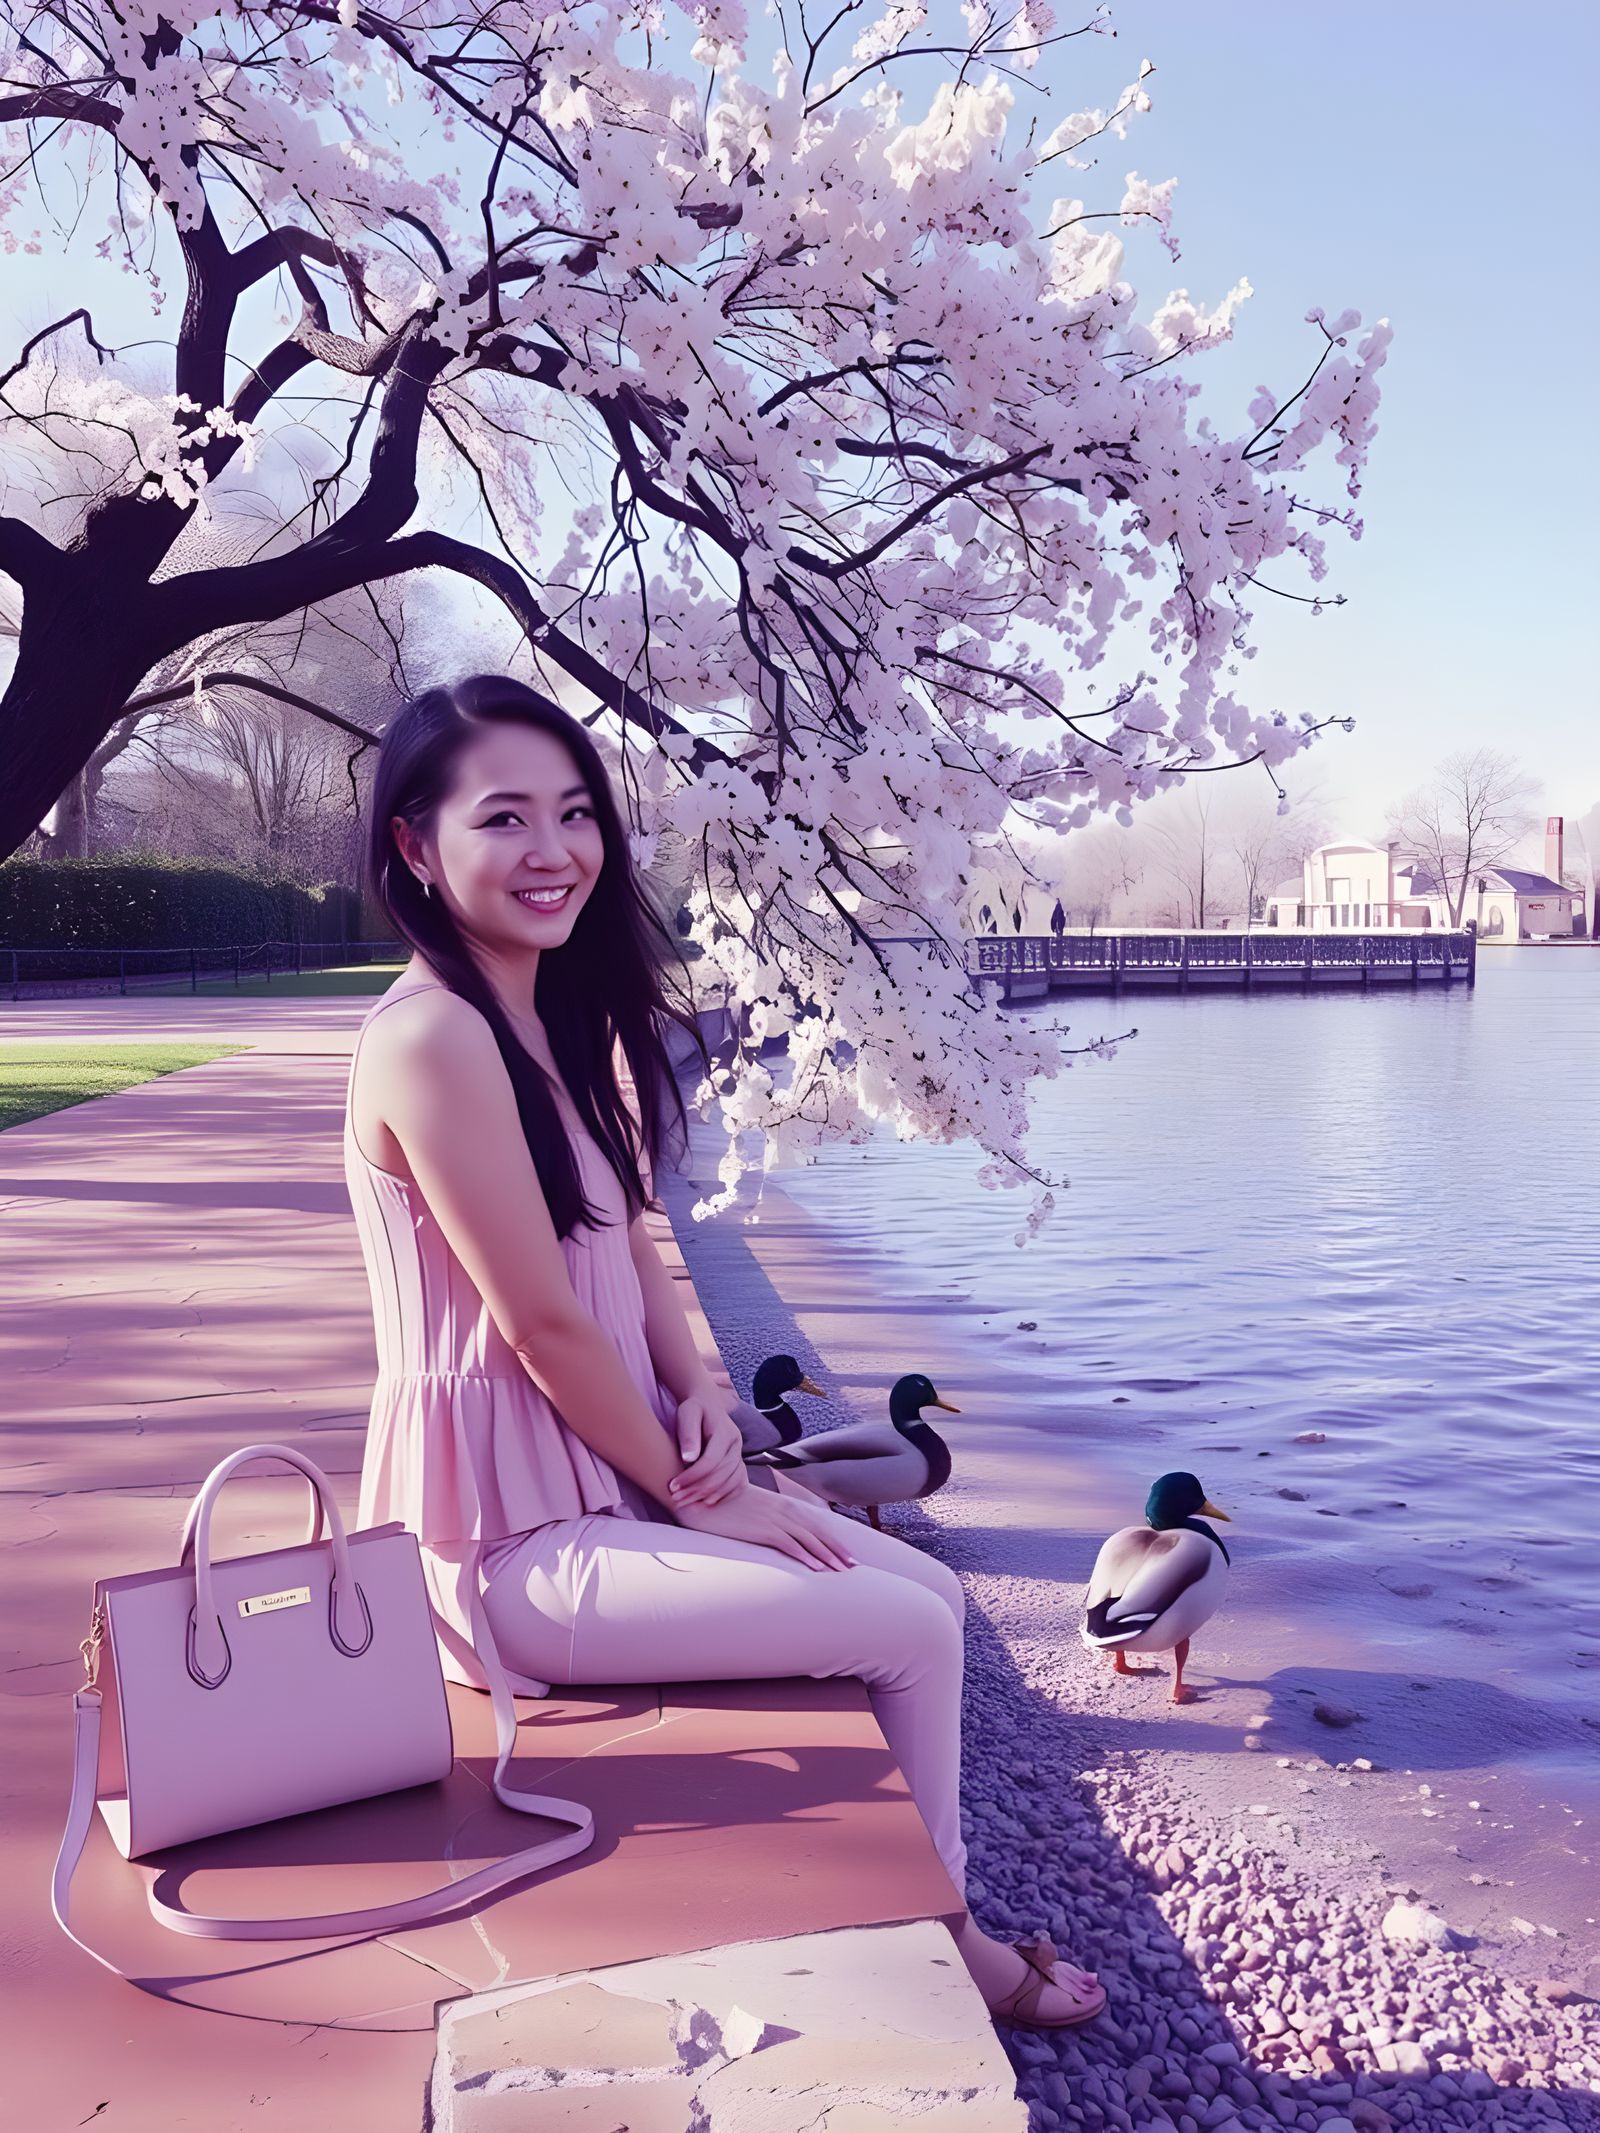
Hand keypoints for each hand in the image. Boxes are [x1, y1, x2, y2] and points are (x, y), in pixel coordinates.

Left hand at [668, 1383, 747, 1509]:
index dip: (692, 1477)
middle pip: (722, 1474)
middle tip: (676, 1499)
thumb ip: (688, 1434)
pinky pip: (738, 1483)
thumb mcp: (687, 1414)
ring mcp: (740, 1454)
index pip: (711, 1461)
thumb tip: (688, 1459)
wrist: (708, 1405)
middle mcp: (736, 1444)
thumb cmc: (694, 1409)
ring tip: (687, 1502)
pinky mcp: (739, 1462)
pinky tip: (706, 1501)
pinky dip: (725, 1495)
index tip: (673, 1486)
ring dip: (709, 1495)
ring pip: (732, 1482)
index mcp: (725, 1431)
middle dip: (698, 1490)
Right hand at [671, 1478, 857, 1570]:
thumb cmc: (723, 1504)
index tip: (846, 1553)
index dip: (832, 1539)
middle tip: (854, 1567)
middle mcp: (783, 1510)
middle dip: (837, 1550)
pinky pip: (790, 1545)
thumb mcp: (751, 1509)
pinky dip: (806, 1557)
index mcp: (782, 1504)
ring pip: (809, 1540)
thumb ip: (767, 1517)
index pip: (815, 1523)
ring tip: (842, 1572)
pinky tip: (817, 1569)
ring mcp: (773, 1519)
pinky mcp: (762, 1529)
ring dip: (828, 1557)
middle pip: (818, 1532)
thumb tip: (775, 1532)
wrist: (701, 1496)